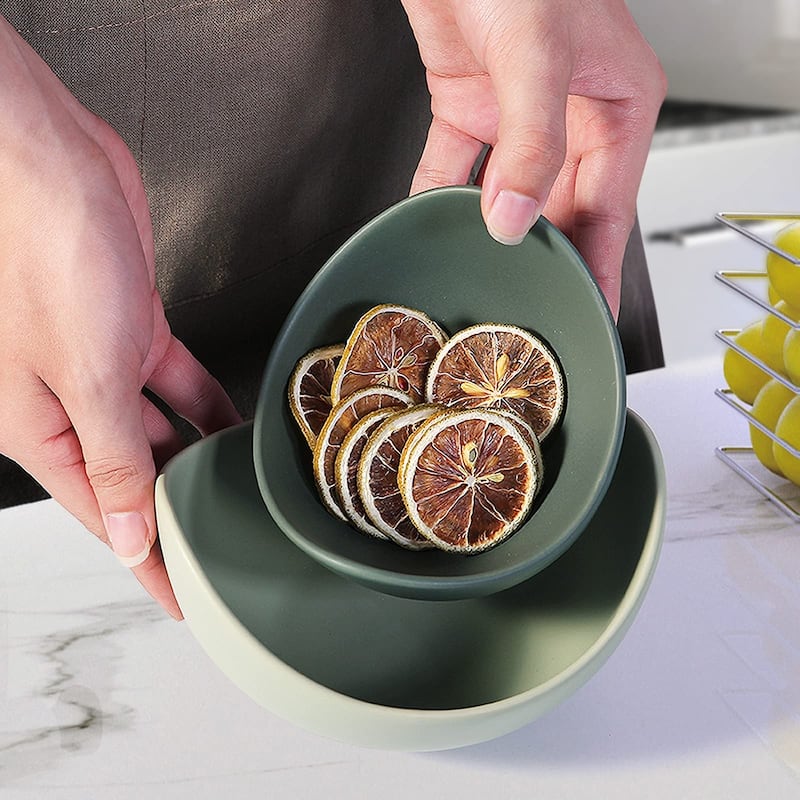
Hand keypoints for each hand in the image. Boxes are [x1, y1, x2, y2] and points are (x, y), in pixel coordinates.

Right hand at [0, 19, 240, 617]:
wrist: (45, 161)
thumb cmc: (39, 255)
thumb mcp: (82, 378)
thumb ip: (109, 460)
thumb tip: (129, 534)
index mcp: (45, 430)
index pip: (104, 518)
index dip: (145, 561)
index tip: (183, 597)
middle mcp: (74, 404)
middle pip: (134, 478)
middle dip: (178, 512)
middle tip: (226, 545)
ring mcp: (107, 364)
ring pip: (160, 431)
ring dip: (198, 458)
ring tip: (242, 492)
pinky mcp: (137, 327)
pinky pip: (179, 382)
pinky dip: (207, 404)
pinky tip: (238, 427)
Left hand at [401, 0, 666, 316]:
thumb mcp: (538, 52)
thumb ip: (531, 143)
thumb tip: (512, 220)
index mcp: (617, 107)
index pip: (611, 210)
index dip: (600, 269)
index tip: (591, 316)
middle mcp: (571, 117)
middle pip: (561, 212)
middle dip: (545, 262)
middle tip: (529, 312)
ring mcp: (517, 117)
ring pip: (509, 197)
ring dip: (491, 236)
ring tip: (483, 282)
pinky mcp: (469, 106)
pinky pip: (455, 168)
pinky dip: (440, 198)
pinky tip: (431, 227)